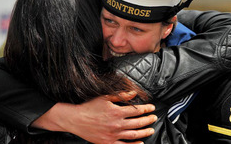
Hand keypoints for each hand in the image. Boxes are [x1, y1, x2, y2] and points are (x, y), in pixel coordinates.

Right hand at [32, 91, 156, 143]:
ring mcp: (113, 135)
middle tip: (154, 118)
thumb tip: (133, 93)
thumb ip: (121, 96)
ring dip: (145, 132)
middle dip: (148, 120)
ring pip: (134, 135)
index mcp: (117, 112)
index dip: (146, 109)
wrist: (76, 119)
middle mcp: (117, 124)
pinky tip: (141, 143)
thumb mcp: (104, 97)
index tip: (152, 108)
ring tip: (151, 129)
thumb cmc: (89, 107)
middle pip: (138, 123)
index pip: (137, 111)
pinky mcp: (108, 142)